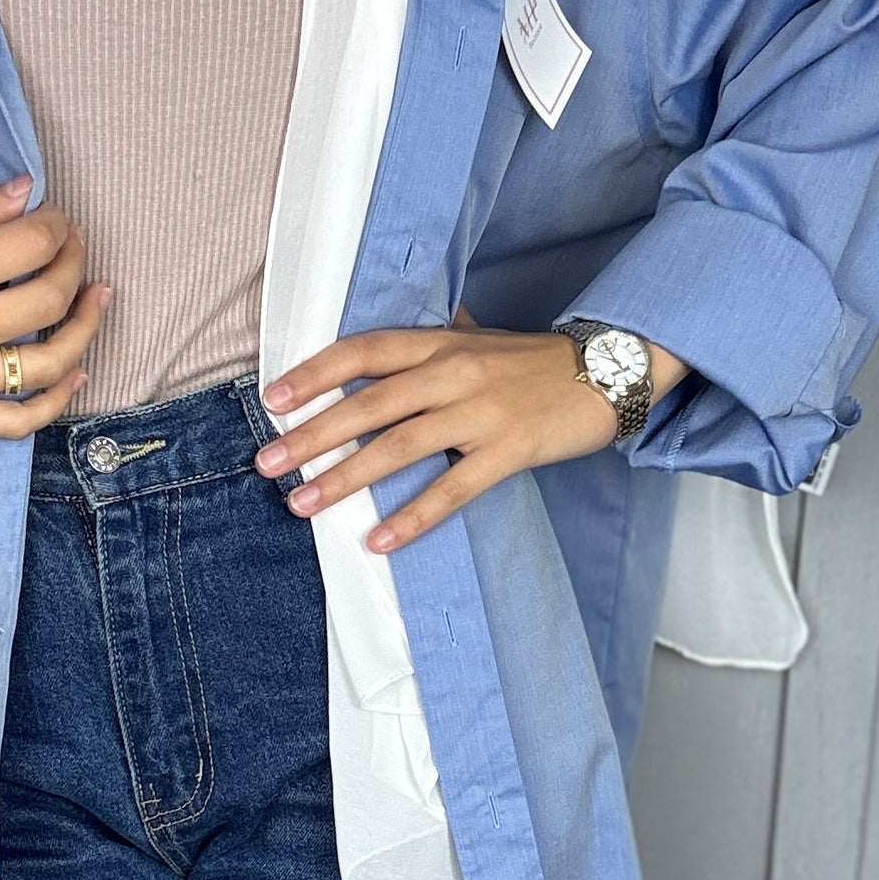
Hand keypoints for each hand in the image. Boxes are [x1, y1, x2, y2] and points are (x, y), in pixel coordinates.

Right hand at [0, 172, 109, 435]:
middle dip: (74, 262)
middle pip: (47, 298)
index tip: (54, 215)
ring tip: (97, 298)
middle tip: (72, 245)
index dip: (55, 224)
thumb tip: (25, 191)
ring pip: (46, 365)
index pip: (28, 245)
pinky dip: (55, 401)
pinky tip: (74, 371)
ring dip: (85, 328)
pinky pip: (15, 423)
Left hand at [254, 306, 688, 552]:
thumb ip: (427, 344)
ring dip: (346, 477)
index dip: (315, 373)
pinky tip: (379, 540)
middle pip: (368, 403)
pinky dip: (413, 516)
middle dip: (312, 434)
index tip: (272, 399)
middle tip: (266, 462)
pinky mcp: (508, 451)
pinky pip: (452, 488)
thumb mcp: (476, 339)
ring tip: (303, 503)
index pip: (363, 351)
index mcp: (438, 344)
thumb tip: (377, 348)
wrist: (611, 370)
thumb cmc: (534, 361)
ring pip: (400, 446)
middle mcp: (452, 373)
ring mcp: (480, 413)